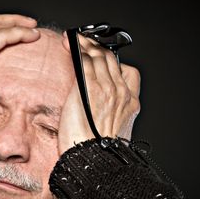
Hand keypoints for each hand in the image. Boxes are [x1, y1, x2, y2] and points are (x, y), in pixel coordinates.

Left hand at [58, 33, 140, 153]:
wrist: (94, 160)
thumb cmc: (99, 152)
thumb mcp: (112, 130)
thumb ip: (108, 112)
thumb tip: (94, 105)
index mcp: (130, 103)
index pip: (126, 72)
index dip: (111, 60)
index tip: (99, 56)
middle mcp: (121, 92)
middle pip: (111, 60)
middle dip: (95, 46)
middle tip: (82, 40)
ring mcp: (106, 89)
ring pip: (98, 56)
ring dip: (85, 44)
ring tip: (73, 38)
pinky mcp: (89, 89)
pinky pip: (84, 60)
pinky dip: (76, 48)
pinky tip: (68, 42)